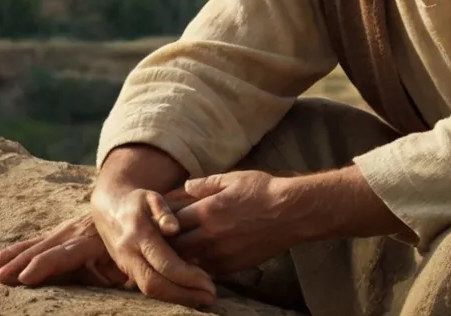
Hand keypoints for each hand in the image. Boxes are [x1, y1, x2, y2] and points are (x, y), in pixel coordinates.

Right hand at [0, 213, 127, 287]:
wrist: (125, 208)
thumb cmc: (128, 242)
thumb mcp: (126, 255)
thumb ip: (113, 268)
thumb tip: (105, 277)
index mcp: (90, 243)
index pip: (62, 256)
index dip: (44, 266)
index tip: (26, 277)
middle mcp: (72, 235)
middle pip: (41, 251)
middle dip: (19, 264)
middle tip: (0, 278)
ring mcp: (62, 232)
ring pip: (33, 246)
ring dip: (12, 258)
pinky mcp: (56, 234)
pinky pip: (32, 243)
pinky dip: (13, 251)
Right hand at [91, 186, 217, 307]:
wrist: (109, 207)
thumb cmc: (138, 201)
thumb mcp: (151, 197)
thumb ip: (163, 210)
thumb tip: (173, 228)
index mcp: (138, 234)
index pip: (164, 263)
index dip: (187, 276)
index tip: (209, 282)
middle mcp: (129, 253)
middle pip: (155, 284)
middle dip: (184, 294)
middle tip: (211, 297)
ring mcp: (126, 264)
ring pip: (150, 291)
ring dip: (178, 298)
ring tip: (203, 298)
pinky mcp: (127, 271)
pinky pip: (147, 288)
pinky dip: (168, 293)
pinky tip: (188, 293)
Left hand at [170, 170, 307, 275]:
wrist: (291, 212)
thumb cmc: (264, 191)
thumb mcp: (233, 178)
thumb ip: (205, 183)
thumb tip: (184, 185)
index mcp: (207, 210)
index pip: (170, 220)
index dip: (162, 221)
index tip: (159, 220)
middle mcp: (210, 234)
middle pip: (174, 246)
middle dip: (166, 243)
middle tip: (162, 240)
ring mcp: (221, 253)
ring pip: (188, 262)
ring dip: (181, 257)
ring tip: (177, 251)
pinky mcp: (233, 266)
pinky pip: (206, 270)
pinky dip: (199, 266)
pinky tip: (198, 260)